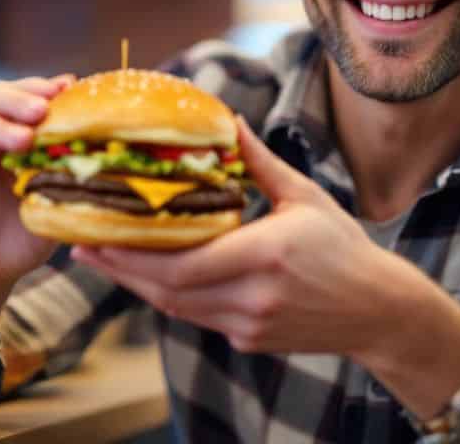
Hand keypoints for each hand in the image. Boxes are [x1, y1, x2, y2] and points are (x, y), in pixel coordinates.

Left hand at [73, 117, 435, 355]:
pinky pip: (196, 317)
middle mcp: (253, 295)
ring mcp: (249, 324)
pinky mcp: (248, 340)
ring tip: (101, 259)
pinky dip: (168, 296)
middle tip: (79, 247)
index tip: (97, 233)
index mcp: (266, 254)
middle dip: (119, 270)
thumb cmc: (343, 247)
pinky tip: (147, 275)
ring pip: (176, 308)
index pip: (183, 262)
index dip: (133, 254)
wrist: (380, 312)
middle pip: (168, 289)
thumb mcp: (303, 196)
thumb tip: (228, 119)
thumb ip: (260, 162)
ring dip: (135, 285)